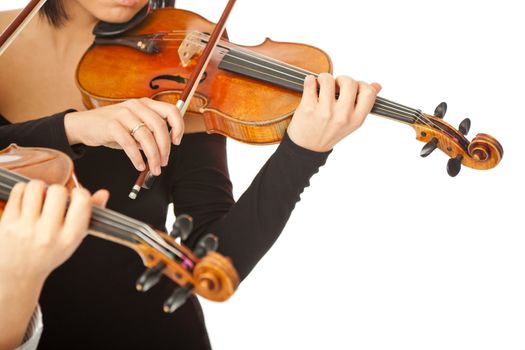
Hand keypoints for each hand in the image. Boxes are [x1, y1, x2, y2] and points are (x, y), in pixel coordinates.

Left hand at [0, 180, 108, 284]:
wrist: (19, 273)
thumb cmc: (49, 253)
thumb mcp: (74, 239)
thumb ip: (89, 215)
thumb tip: (103, 193)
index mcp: (69, 238)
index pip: (82, 202)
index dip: (80, 193)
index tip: (75, 197)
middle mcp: (48, 233)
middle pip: (58, 191)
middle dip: (57, 191)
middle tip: (54, 201)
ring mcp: (26, 228)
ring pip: (36, 187)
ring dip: (39, 188)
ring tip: (39, 199)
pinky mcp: (8, 222)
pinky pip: (18, 191)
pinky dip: (23, 190)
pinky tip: (26, 201)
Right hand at [64, 98, 183, 174]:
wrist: (83, 125)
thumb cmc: (113, 128)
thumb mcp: (134, 126)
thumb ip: (149, 133)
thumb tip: (165, 150)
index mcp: (145, 104)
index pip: (171, 110)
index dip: (178, 126)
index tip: (177, 142)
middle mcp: (136, 106)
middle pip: (160, 126)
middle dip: (165, 148)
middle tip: (164, 162)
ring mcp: (123, 114)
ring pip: (146, 136)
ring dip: (153, 156)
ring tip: (154, 168)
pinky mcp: (111, 125)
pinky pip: (129, 144)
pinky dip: (137, 157)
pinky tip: (139, 165)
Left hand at [287, 73, 380, 151]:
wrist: (307, 148)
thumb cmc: (330, 132)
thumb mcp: (351, 123)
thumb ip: (364, 104)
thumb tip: (377, 85)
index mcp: (356, 119)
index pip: (368, 93)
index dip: (361, 84)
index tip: (353, 87)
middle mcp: (342, 116)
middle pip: (349, 82)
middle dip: (342, 79)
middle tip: (336, 85)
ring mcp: (324, 112)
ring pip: (328, 79)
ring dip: (324, 78)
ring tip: (321, 84)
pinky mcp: (308, 108)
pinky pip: (310, 82)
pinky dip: (310, 80)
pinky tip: (311, 85)